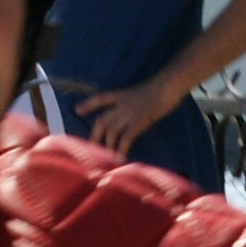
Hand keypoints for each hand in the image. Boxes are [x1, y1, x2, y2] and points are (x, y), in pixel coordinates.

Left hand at [71, 70, 190, 154]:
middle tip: (91, 150)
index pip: (100, 98)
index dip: (88, 104)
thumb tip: (129, 115)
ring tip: (106, 160)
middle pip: (102, 120)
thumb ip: (132, 103)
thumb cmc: (160, 89)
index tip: (77, 110)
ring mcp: (130, 112)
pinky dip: (121, 149)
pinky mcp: (139, 121)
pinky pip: (126, 138)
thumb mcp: (141, 94)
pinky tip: (120, 159)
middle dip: (95, 136)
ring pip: (111, 131)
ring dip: (107, 146)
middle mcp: (122, 104)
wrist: (168, 86)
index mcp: (121, 95)